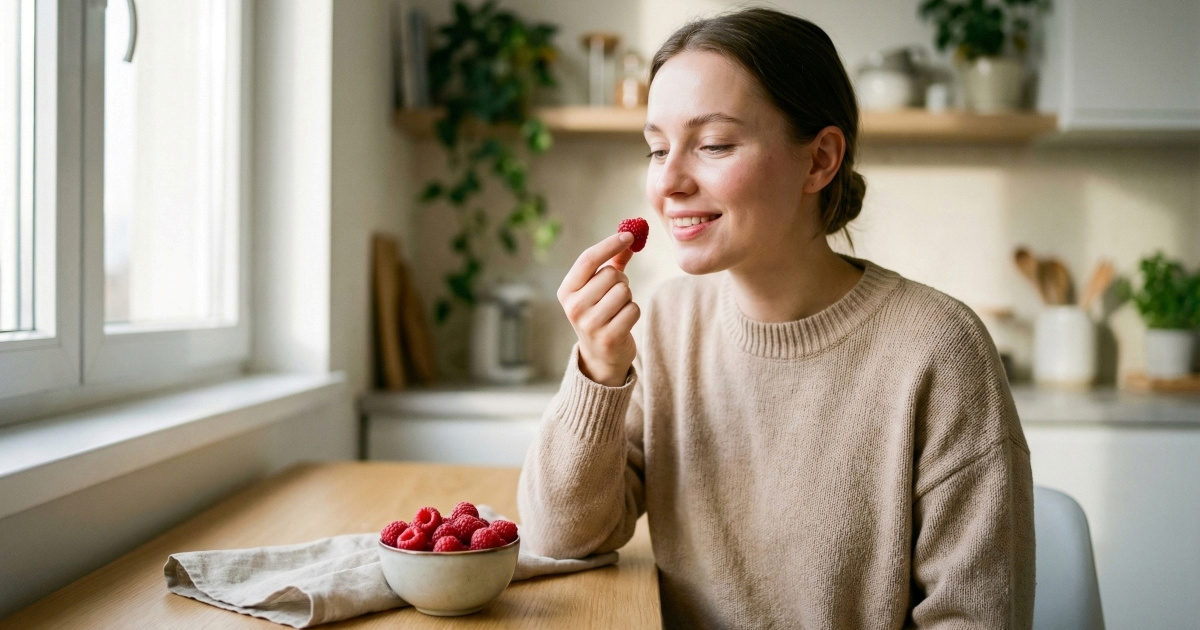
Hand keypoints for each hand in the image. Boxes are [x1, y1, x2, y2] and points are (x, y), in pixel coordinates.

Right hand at [557, 232, 639, 386]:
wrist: (600, 357)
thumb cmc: (601, 314)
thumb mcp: (598, 289)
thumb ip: (612, 262)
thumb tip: (629, 238)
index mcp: (566, 291)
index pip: (587, 259)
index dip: (609, 244)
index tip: (629, 235)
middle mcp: (573, 307)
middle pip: (610, 274)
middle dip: (621, 280)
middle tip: (616, 293)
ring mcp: (589, 324)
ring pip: (624, 291)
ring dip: (628, 297)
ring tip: (618, 309)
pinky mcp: (608, 337)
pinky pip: (633, 309)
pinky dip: (633, 312)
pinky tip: (623, 322)